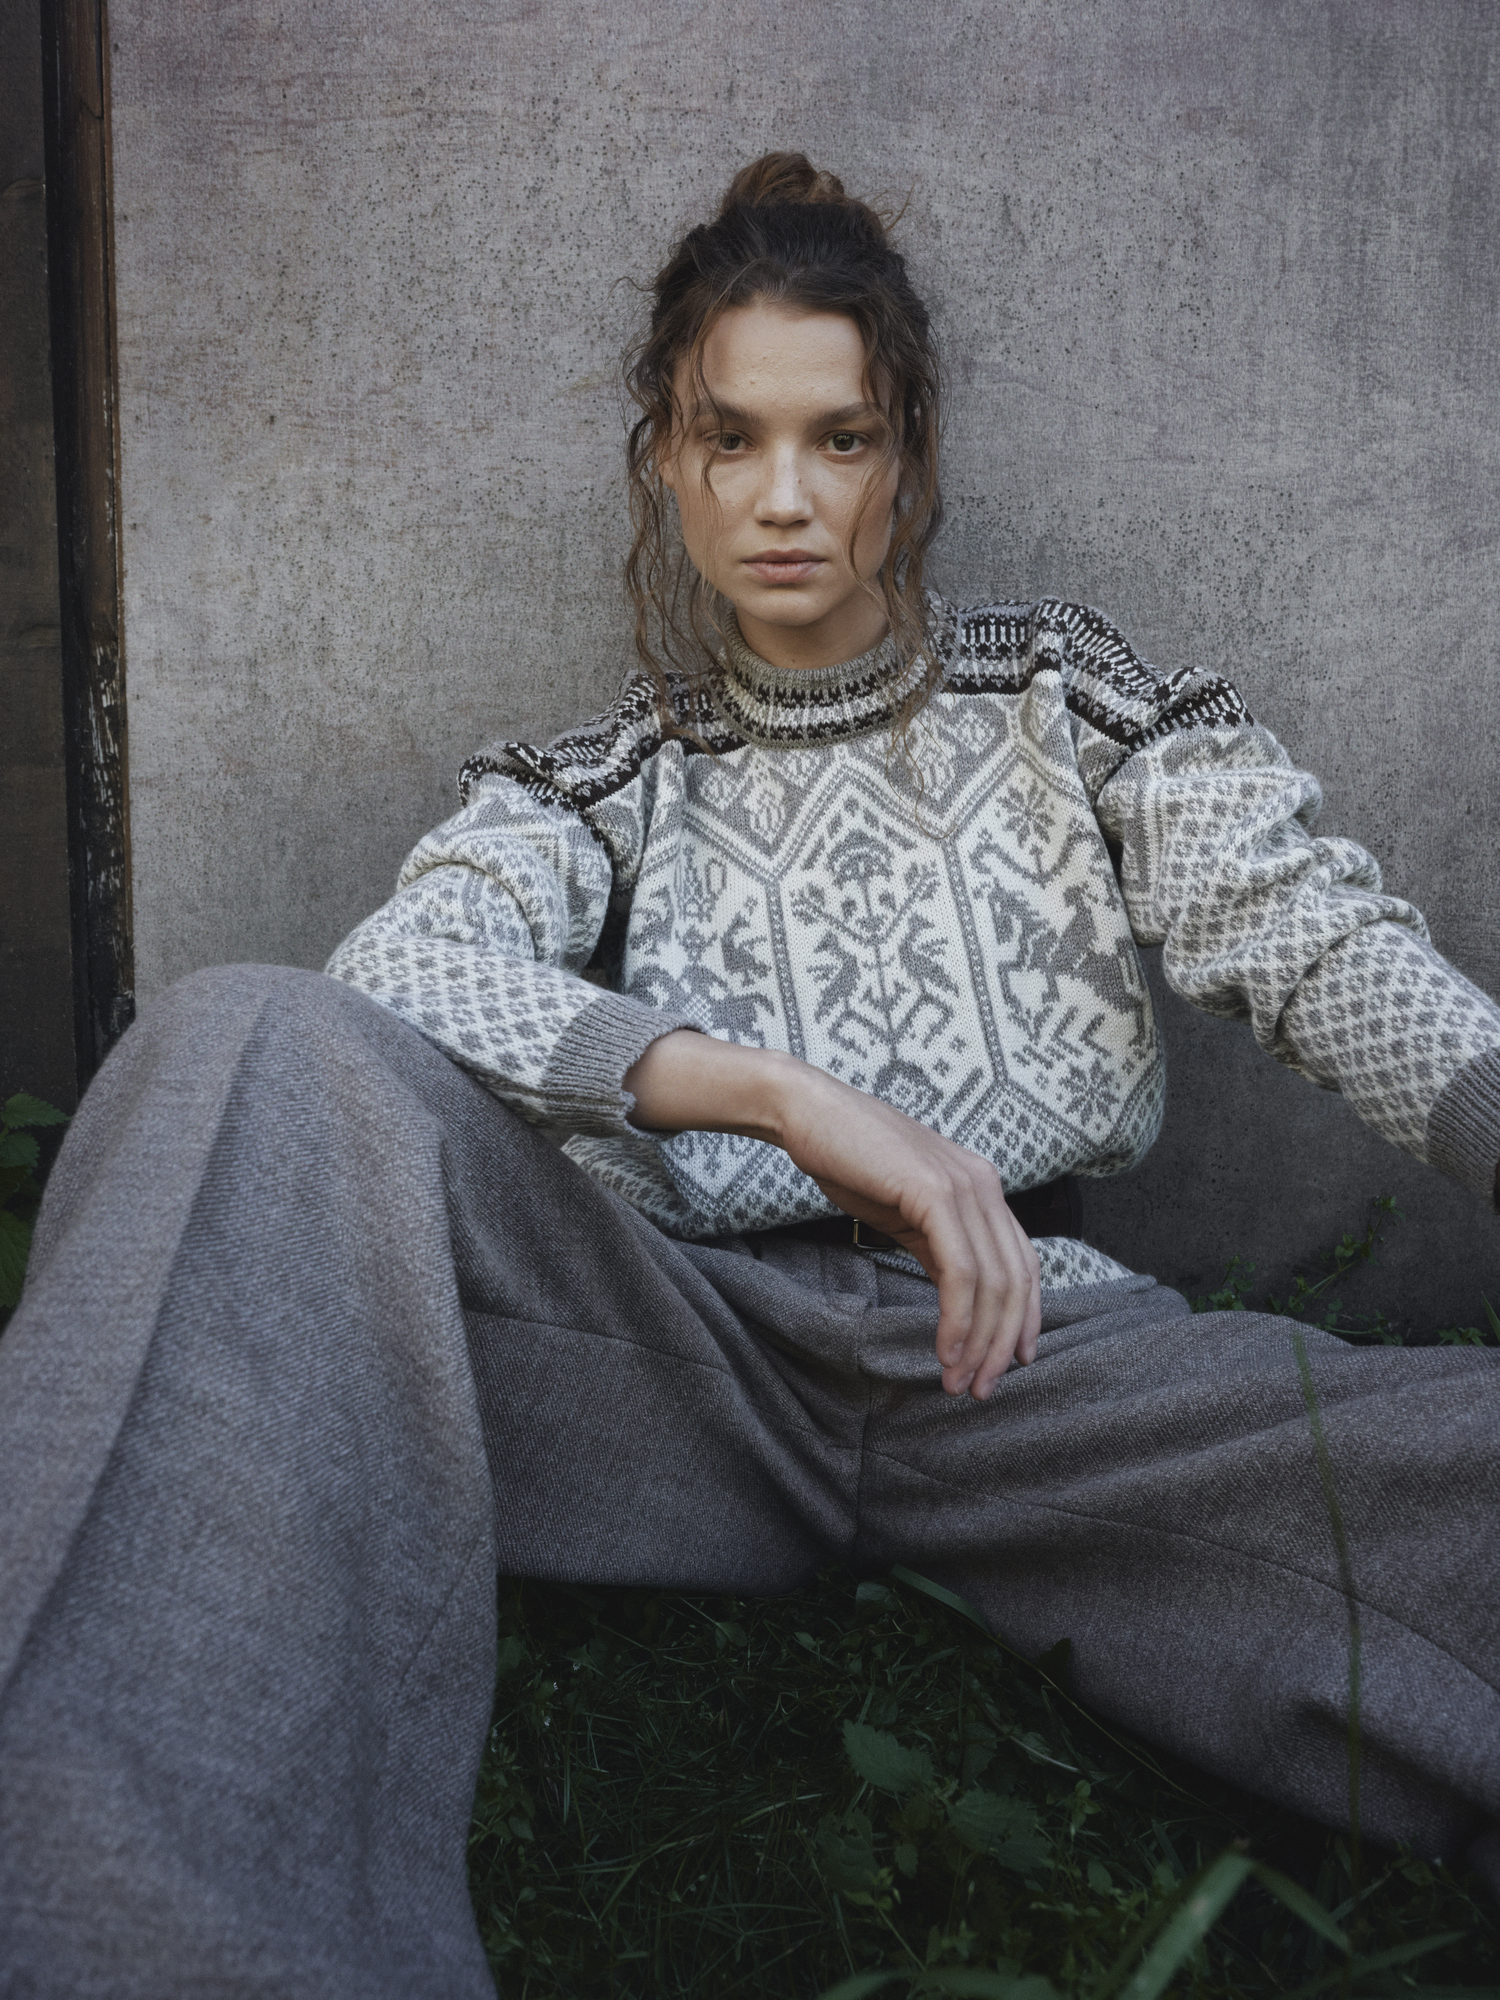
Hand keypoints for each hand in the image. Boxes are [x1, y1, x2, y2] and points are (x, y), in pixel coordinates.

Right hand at [624, 1032, 1040, 1399]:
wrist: (808, 1113)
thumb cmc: (851, 1160)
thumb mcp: (905, 1211)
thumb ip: (940, 1247)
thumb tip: (961, 1297)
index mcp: (982, 1187)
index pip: (1022, 1264)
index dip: (1022, 1319)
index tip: (1008, 1364)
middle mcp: (985, 1184)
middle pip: (1015, 1280)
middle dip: (1001, 1344)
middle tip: (979, 1390)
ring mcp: (964, 1185)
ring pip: (993, 1282)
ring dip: (979, 1342)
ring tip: (958, 1382)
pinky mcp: (935, 1192)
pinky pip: (960, 1271)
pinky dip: (957, 1318)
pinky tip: (944, 1350)